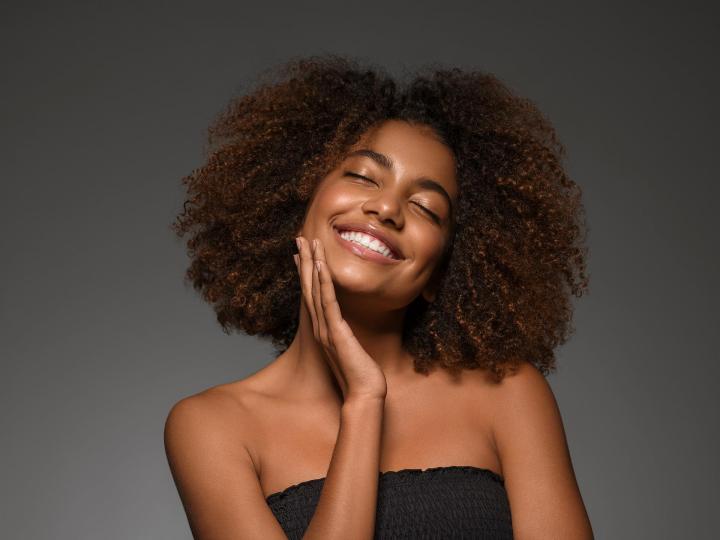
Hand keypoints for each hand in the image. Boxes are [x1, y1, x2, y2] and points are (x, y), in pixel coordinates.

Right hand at [294, 236, 386, 401]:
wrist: (363, 396)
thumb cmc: (360, 376)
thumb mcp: (351, 351)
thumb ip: (346, 338)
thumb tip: (347, 330)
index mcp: (323, 330)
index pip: (311, 296)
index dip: (306, 274)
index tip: (302, 255)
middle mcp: (320, 327)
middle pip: (308, 288)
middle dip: (305, 261)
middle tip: (299, 238)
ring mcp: (326, 329)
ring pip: (315, 290)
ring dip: (312, 264)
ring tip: (309, 242)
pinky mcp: (336, 332)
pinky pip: (329, 302)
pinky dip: (324, 282)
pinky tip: (322, 265)